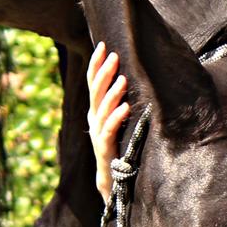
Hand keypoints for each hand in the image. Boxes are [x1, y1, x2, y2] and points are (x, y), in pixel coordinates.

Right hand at [86, 42, 131, 203]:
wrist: (113, 181)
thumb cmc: (120, 149)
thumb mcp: (118, 122)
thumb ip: (120, 104)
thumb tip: (133, 80)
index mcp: (96, 111)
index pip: (93, 83)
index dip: (97, 64)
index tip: (103, 45)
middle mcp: (94, 119)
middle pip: (95, 91)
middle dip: (104, 72)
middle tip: (114, 55)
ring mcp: (97, 133)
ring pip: (101, 109)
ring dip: (112, 93)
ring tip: (122, 79)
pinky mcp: (104, 147)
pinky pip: (110, 129)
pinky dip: (117, 117)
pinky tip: (126, 107)